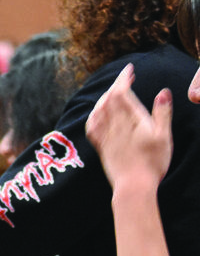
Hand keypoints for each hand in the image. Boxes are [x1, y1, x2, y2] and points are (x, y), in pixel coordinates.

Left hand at [85, 64, 172, 192]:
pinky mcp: (101, 146)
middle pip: (109, 98)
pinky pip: (92, 125)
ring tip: (113, 91)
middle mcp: (114, 125)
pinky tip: (97, 113)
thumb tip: (163, 91)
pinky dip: (94, 114)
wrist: (133, 186)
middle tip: (126, 76)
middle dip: (116, 84)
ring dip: (105, 96)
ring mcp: (106, 135)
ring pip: (99, 109)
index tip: (130, 68)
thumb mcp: (163, 136)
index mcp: (131, 119)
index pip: (122, 92)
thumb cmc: (152, 162)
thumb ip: (162, 113)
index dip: (124, 78)